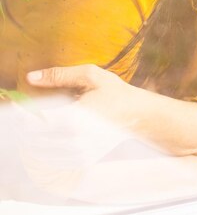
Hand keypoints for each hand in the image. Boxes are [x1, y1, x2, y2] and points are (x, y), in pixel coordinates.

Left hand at [26, 64, 196, 155]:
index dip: (22, 114)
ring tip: (38, 123)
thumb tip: (32, 77)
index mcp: (74, 118)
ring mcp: (78, 153)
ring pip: (41, 152)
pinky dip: (45, 150)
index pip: (34, 122)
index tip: (18, 103)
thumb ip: (59, 75)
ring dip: (34, 139)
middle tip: (27, 111)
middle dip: (27, 126)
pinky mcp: (81, 160)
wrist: (138, 115)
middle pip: (34, 139)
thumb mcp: (90, 75)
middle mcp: (74, 140)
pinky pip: (54, 160)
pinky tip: (50, 137)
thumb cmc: (116, 93)